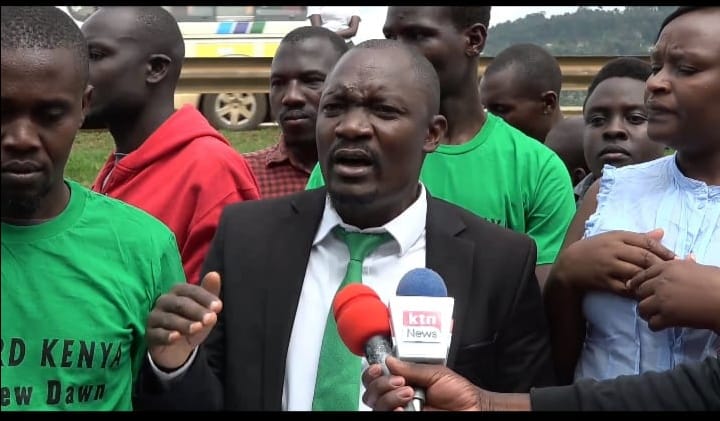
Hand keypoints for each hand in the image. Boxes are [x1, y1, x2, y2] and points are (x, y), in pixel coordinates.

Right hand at [146, 271, 222, 369]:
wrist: (177, 350)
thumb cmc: (192, 323)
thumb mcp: (204, 311)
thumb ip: (210, 293)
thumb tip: (214, 274)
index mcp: (178, 292)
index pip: (190, 291)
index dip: (205, 298)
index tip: (218, 307)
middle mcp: (164, 301)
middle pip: (180, 304)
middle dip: (196, 311)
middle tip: (210, 319)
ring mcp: (154, 318)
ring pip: (168, 319)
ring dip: (184, 323)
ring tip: (197, 328)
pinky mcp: (149, 334)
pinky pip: (157, 334)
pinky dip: (166, 335)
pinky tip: (176, 337)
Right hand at [361, 356, 482, 410]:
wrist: (474, 409)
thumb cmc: (461, 393)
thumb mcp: (436, 373)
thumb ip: (412, 368)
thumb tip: (389, 360)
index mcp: (404, 381)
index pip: (378, 378)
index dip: (373, 373)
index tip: (378, 368)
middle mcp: (399, 397)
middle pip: (372, 393)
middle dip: (381, 384)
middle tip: (401, 382)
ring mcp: (403, 410)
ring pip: (378, 406)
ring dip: (389, 397)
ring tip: (408, 394)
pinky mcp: (407, 419)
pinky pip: (388, 416)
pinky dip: (393, 411)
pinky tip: (403, 409)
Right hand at [554, 229, 674, 296]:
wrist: (569, 264)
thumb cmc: (594, 249)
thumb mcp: (613, 237)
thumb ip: (638, 237)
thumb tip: (662, 232)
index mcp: (617, 236)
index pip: (646, 242)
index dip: (664, 250)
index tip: (675, 258)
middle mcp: (613, 250)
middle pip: (644, 257)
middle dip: (661, 265)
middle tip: (673, 273)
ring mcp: (608, 266)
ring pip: (636, 273)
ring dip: (650, 279)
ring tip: (661, 283)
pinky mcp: (604, 281)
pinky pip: (625, 288)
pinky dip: (636, 291)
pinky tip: (645, 293)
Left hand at [627, 259, 719, 331]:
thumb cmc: (717, 282)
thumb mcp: (699, 267)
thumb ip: (687, 264)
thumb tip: (689, 258)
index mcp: (667, 268)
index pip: (642, 275)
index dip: (638, 283)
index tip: (639, 290)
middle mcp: (661, 282)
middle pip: (639, 292)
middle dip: (644, 298)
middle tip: (651, 304)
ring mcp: (662, 300)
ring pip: (641, 308)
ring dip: (647, 313)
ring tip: (655, 315)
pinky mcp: (668, 317)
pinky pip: (652, 323)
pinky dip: (656, 326)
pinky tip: (663, 325)